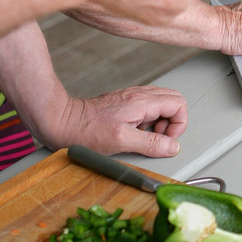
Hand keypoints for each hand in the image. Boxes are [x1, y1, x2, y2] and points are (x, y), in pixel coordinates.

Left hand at [43, 85, 188, 158]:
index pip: (178, 104)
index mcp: (142, 101)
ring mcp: (131, 97)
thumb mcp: (122, 141)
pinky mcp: (124, 103)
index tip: (166, 140)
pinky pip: (147, 108)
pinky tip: (134, 132)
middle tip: (157, 138)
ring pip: (161, 104)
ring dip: (160, 122)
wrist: (62, 122)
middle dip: (172, 122)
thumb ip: (151, 143)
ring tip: (144, 136)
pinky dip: (147, 121)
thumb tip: (172, 146)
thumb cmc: (86, 131)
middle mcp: (139, 95)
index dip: (179, 124)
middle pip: (173, 101)